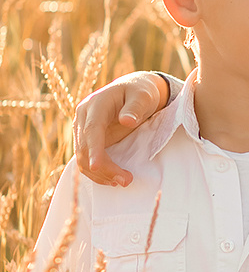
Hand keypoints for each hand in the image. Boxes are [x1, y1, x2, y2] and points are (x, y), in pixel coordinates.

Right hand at [74, 73, 170, 187]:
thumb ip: (136, 107)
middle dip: (102, 167)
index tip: (97, 166)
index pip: (91, 130)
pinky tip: (113, 179)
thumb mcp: (144, 96)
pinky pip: (86, 159)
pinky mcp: (88, 140)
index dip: (93, 149)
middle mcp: (84, 117)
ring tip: (123, 181)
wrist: (135, 91)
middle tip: (126, 180)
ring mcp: (83, 129)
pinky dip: (98, 172)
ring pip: (82, 157)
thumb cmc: (141, 92)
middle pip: (84, 148)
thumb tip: (126, 120)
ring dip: (99, 173)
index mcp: (95, 104)